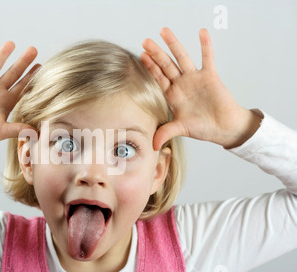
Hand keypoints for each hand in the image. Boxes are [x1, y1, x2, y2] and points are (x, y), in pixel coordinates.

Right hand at [0, 41, 38, 162]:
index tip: (42, 66)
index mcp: (6, 103)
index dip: (31, 77)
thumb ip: (17, 129)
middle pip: (12, 73)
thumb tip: (36, 132)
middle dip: (23, 62)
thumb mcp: (0, 132)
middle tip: (33, 49)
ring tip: (11, 43)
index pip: (22, 87)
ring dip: (2, 54)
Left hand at [141, 27, 260, 150]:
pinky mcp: (210, 77)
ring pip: (182, 58)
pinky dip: (205, 45)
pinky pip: (207, 58)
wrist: (224, 128)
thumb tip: (153, 145)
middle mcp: (182, 84)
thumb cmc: (203, 128)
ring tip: (164, 31)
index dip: (150, 67)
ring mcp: (195, 79)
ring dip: (173, 44)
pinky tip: (201, 32)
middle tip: (145, 41)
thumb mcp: (181, 129)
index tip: (141, 56)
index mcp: (173, 95)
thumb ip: (166, 133)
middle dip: (156, 53)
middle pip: (166, 65)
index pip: (158, 78)